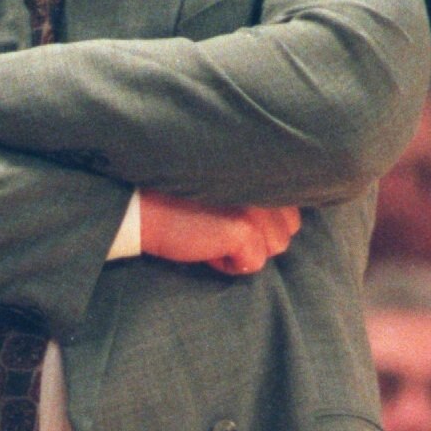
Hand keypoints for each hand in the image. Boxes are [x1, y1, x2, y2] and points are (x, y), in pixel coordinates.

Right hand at [140, 191, 300, 274]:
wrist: (139, 204)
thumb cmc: (177, 196)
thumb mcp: (223, 184)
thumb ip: (256, 193)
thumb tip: (283, 223)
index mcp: (264, 167)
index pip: (290, 212)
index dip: (262, 225)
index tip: (228, 217)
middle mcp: (266, 181)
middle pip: (285, 232)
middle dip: (256, 238)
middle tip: (217, 225)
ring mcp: (257, 206)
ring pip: (273, 248)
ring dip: (243, 250)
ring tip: (210, 233)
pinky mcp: (244, 229)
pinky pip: (251, 263)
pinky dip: (227, 263)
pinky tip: (204, 247)